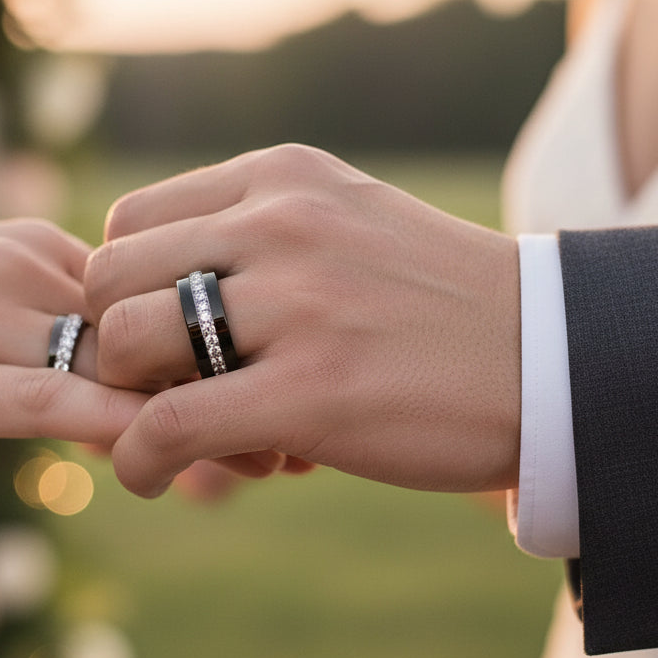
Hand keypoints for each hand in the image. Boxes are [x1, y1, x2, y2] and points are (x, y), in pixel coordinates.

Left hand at [85, 144, 520, 496]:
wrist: (547, 355)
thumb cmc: (435, 302)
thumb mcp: (343, 226)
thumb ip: (255, 235)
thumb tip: (164, 289)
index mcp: (282, 180)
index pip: (131, 222)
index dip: (128, 289)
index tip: (159, 338)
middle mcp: (281, 222)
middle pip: (111, 277)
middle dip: (118, 343)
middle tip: (160, 387)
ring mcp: (298, 303)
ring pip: (127, 342)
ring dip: (130, 400)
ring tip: (180, 430)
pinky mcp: (312, 390)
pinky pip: (170, 423)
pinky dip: (139, 458)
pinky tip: (152, 476)